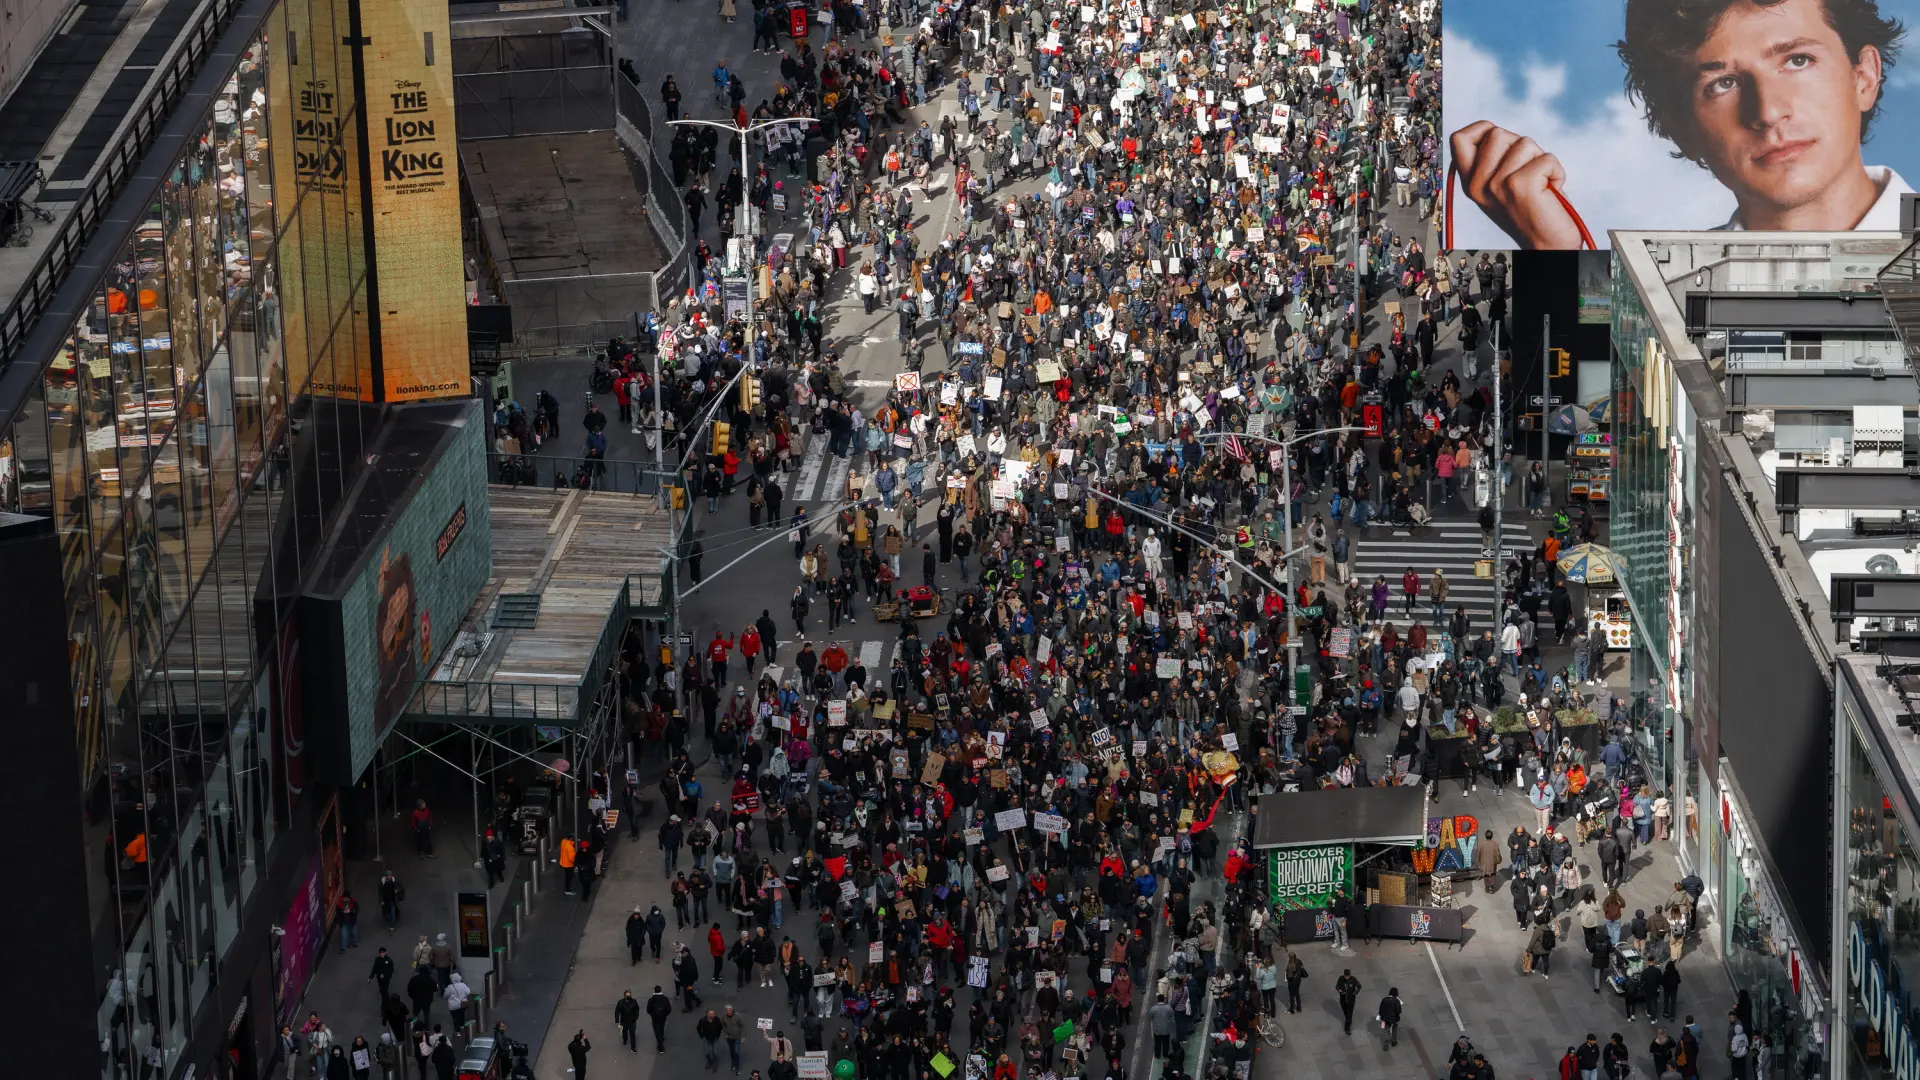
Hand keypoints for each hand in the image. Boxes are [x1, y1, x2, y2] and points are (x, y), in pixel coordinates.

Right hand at [1448, 121, 1583, 249]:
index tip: (1502, 143)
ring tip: (1540, 182)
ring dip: (1540, 158)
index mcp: (1470, 182)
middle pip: (1496, 133)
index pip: (1460, 138)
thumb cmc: (1530, 210)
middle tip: (1527, 170)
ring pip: (1524, 142)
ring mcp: (1496, 185)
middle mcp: (1478, 184)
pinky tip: (1551, 189)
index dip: (1482, 129)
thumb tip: (1494, 131)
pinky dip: (1556, 171)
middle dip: (1520, 144)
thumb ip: (1492, 160)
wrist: (1547, 244)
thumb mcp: (1500, 184)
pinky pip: (1546, 158)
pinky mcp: (1519, 186)